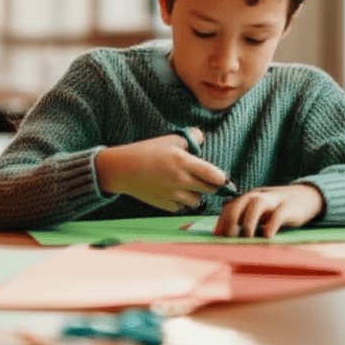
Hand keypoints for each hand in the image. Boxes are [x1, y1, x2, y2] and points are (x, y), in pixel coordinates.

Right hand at [94, 127, 226, 211]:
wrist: (122, 169)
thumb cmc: (145, 151)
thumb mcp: (169, 138)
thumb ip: (190, 138)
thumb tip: (202, 138)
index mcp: (184, 162)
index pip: (215, 176)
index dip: (222, 179)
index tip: (222, 178)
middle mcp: (181, 180)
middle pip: (210, 190)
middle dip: (211, 186)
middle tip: (206, 180)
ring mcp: (173, 195)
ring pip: (196, 201)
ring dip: (196, 194)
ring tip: (186, 185)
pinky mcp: (164, 204)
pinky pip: (180, 207)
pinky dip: (180, 202)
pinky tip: (172, 192)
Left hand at [212, 184, 324, 237]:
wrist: (307, 196)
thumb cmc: (278, 209)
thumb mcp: (260, 211)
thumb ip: (245, 220)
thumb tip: (227, 237)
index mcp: (248, 198)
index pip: (228, 208)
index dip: (221, 224)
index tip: (217, 239)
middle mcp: (257, 196)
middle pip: (238, 205)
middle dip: (230, 223)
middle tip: (229, 239)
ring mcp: (273, 200)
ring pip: (255, 205)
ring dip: (248, 223)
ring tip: (247, 238)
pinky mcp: (288, 207)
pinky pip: (277, 215)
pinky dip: (270, 227)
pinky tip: (267, 238)